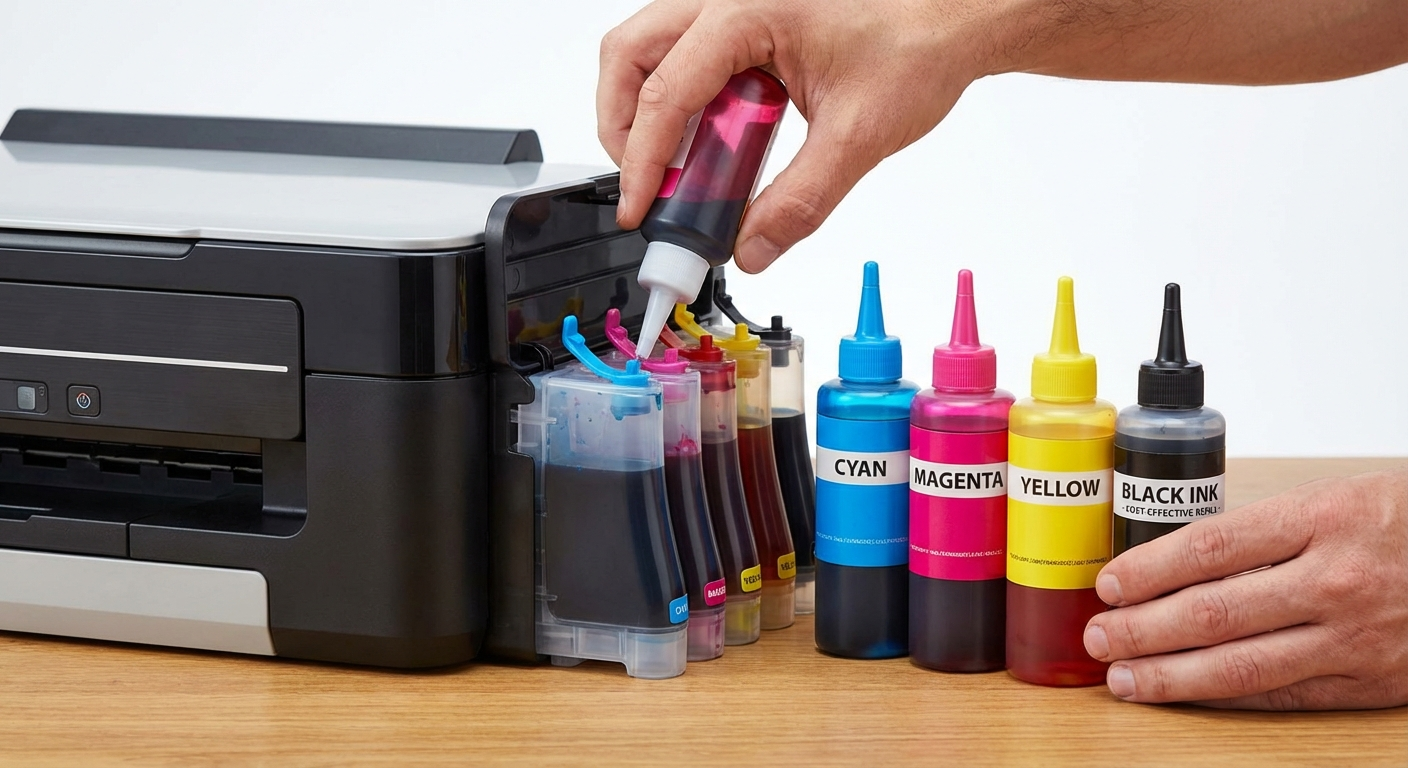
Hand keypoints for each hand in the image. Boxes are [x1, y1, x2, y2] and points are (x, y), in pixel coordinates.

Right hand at [597, 0, 1000, 271]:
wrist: (956, 16)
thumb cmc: (918, 44)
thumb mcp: (858, 136)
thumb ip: (800, 201)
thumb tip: (752, 247)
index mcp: (749, 10)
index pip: (665, 92)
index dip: (643, 160)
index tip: (639, 209)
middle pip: (629, 56)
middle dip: (622, 126)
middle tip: (644, 184)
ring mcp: (733, 3)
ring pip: (648, 49)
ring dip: (647, 110)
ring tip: (678, 168)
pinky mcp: (744, 18)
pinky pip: (685, 53)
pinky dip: (681, 100)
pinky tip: (714, 141)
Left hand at [1084, 467, 1407, 709]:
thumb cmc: (1402, 521)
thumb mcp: (1336, 499)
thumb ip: (1265, 530)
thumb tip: (1174, 558)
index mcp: (1324, 518)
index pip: (1212, 547)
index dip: (1149, 570)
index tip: (1109, 584)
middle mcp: (1337, 580)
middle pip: (1215, 611)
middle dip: (1143, 629)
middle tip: (1099, 636)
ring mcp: (1356, 637)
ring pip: (1242, 665)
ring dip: (1170, 675)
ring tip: (1123, 677)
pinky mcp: (1371, 682)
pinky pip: (1282, 694)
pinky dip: (1223, 698)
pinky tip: (1184, 694)